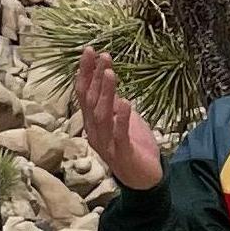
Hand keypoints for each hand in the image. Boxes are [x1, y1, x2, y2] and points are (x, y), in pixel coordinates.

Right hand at [73, 48, 163, 192]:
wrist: (145, 180)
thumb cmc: (134, 147)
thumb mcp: (124, 119)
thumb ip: (113, 103)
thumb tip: (107, 81)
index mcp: (93, 123)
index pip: (84, 94)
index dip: (85, 72)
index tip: (90, 51)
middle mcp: (94, 132)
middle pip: (90, 101)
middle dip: (94, 76)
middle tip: (101, 54)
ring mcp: (106, 144)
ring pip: (102, 116)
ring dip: (105, 93)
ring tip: (110, 72)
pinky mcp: (122, 154)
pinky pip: (119, 134)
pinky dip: (122, 118)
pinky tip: (126, 102)